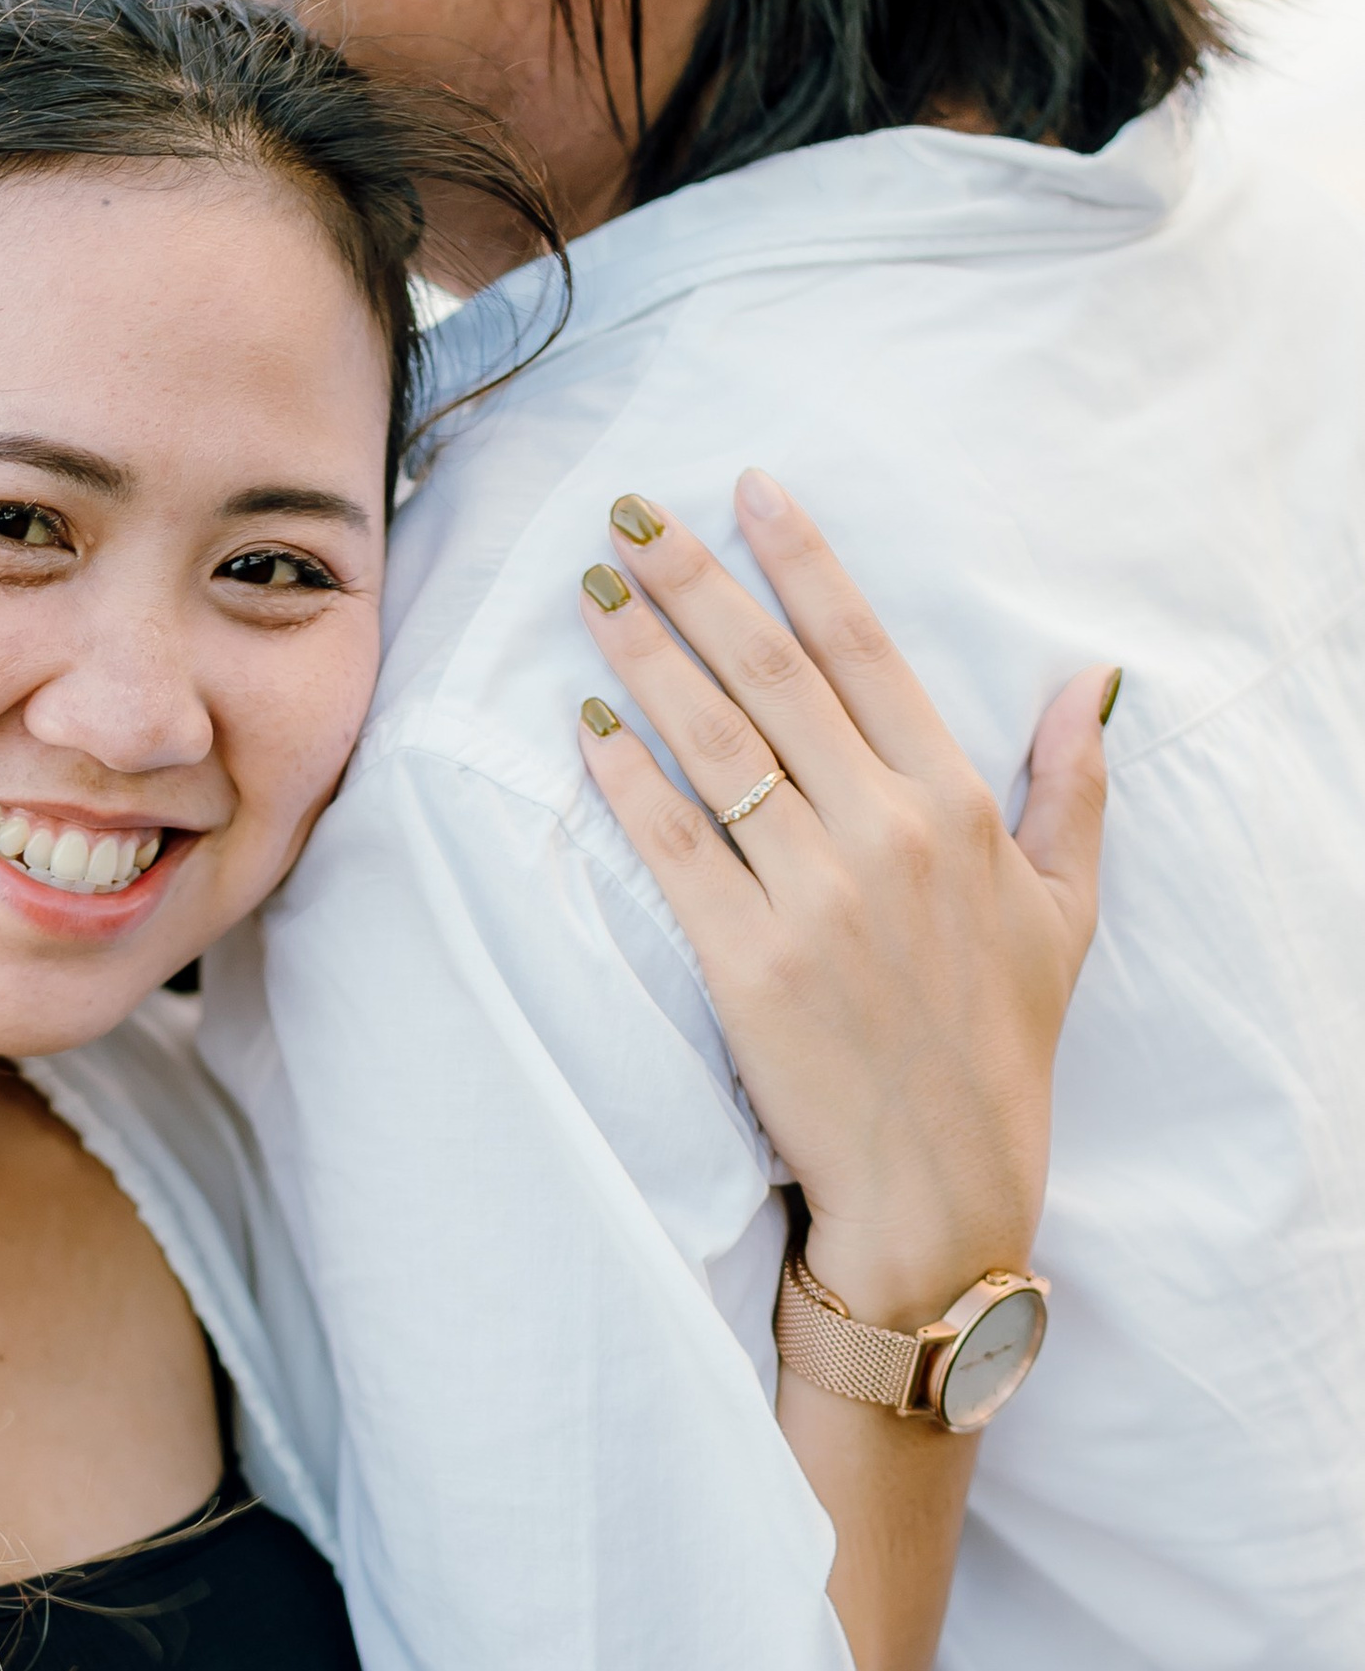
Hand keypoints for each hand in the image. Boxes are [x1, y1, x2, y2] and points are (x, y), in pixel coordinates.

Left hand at [576, 477, 1111, 1327]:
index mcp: (954, 805)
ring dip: (644, 658)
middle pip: (772, 676)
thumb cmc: (999, 1045)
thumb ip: (1069, 787)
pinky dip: (625, 779)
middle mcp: (882, 833)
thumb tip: (1087, 682)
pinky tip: (584, 722)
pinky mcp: (746, 964)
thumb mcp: (1065, 908)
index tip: (746, 491)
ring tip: (590, 593)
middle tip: (629, 515)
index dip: (800, 561)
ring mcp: (812, 897)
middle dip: (694, 584)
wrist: (942, 1179)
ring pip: (713, 746)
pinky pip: (672, 848)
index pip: (865, 650)